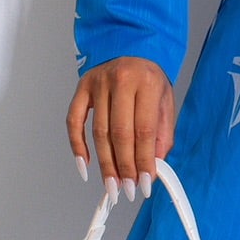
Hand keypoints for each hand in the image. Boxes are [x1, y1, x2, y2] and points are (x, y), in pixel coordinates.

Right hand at [66, 56, 174, 199]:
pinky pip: (74, 121)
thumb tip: (153, 168)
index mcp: (146, 83)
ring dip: (105, 164)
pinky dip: (77, 146)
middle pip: (120, 134)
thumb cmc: (150, 80)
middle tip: (128, 190)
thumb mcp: (165, 103)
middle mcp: (120, 81)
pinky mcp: (81, 88)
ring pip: (98, 132)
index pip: (144, 130)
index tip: (146, 183)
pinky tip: (85, 166)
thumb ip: (161, 135)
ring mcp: (98, 83)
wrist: (134, 48)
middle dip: (124, 167)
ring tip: (112, 186)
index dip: (144, 160)